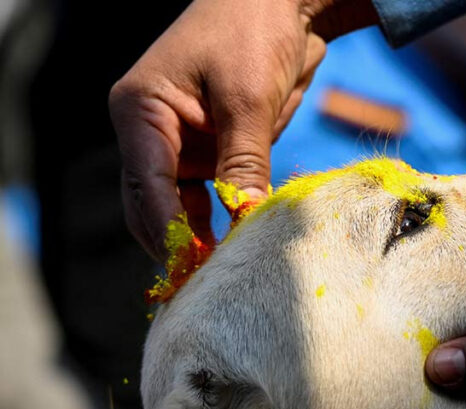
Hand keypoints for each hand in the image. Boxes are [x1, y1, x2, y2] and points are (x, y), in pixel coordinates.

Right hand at [109, 0, 377, 259]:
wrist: (283, 2)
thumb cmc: (253, 33)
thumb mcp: (248, 98)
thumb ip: (244, 160)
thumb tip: (244, 219)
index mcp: (141, 111)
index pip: (148, 184)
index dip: (170, 230)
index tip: (194, 266)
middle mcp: (154, 132)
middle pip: (154, 206)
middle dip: (180, 243)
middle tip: (210, 282)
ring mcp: (183, 144)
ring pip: (184, 208)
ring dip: (205, 238)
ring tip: (229, 273)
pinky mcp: (213, 151)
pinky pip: (215, 196)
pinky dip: (228, 219)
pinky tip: (245, 245)